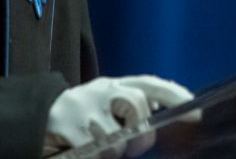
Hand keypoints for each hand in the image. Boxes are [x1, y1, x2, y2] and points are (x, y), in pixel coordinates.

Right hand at [43, 75, 195, 156]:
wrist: (39, 117)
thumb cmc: (82, 114)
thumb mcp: (106, 102)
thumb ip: (133, 105)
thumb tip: (164, 111)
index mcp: (113, 84)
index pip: (149, 84)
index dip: (174, 95)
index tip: (196, 112)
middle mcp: (102, 90)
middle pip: (138, 109)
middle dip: (139, 136)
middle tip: (126, 144)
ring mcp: (86, 108)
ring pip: (118, 141)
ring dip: (111, 152)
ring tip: (96, 145)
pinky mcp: (71, 128)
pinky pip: (97, 152)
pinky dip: (94, 156)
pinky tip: (83, 149)